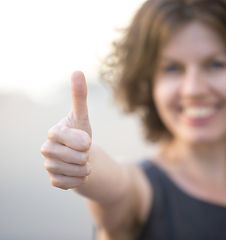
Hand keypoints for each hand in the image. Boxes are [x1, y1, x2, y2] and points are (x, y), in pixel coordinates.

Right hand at [41, 71, 91, 189]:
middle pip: (74, 158)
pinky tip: (78, 172)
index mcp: (53, 133)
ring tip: (82, 162)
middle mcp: (46, 149)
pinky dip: (80, 179)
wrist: (81, 155)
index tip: (86, 140)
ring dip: (85, 168)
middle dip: (85, 155)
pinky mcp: (53, 180)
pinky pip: (70, 183)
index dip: (83, 141)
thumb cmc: (81, 133)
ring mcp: (48, 166)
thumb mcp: (82, 116)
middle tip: (83, 152)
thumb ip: (79, 96)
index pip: (71, 139)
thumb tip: (77, 71)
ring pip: (74, 171)